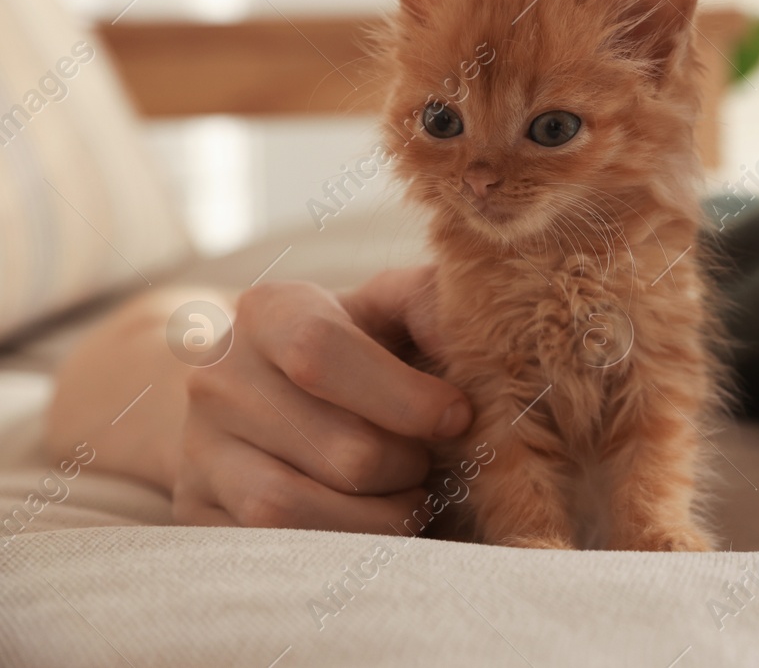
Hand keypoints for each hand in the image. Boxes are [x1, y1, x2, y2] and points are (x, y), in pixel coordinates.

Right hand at [172, 266, 471, 533]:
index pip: (319, 352)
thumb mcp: (388, 308)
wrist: (264, 393)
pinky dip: (336, 547)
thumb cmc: (355, 348)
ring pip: (289, 508)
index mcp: (268, 312)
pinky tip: (367, 525)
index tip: (457, 416)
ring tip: (407, 500)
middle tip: (428, 462)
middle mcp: (218, 378)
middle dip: (405, 465)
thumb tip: (470, 331)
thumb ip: (428, 302)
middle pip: (334, 448)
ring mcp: (198, 448)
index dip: (404, 397)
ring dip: (375, 517)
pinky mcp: (196, 510)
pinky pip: (270, 548)